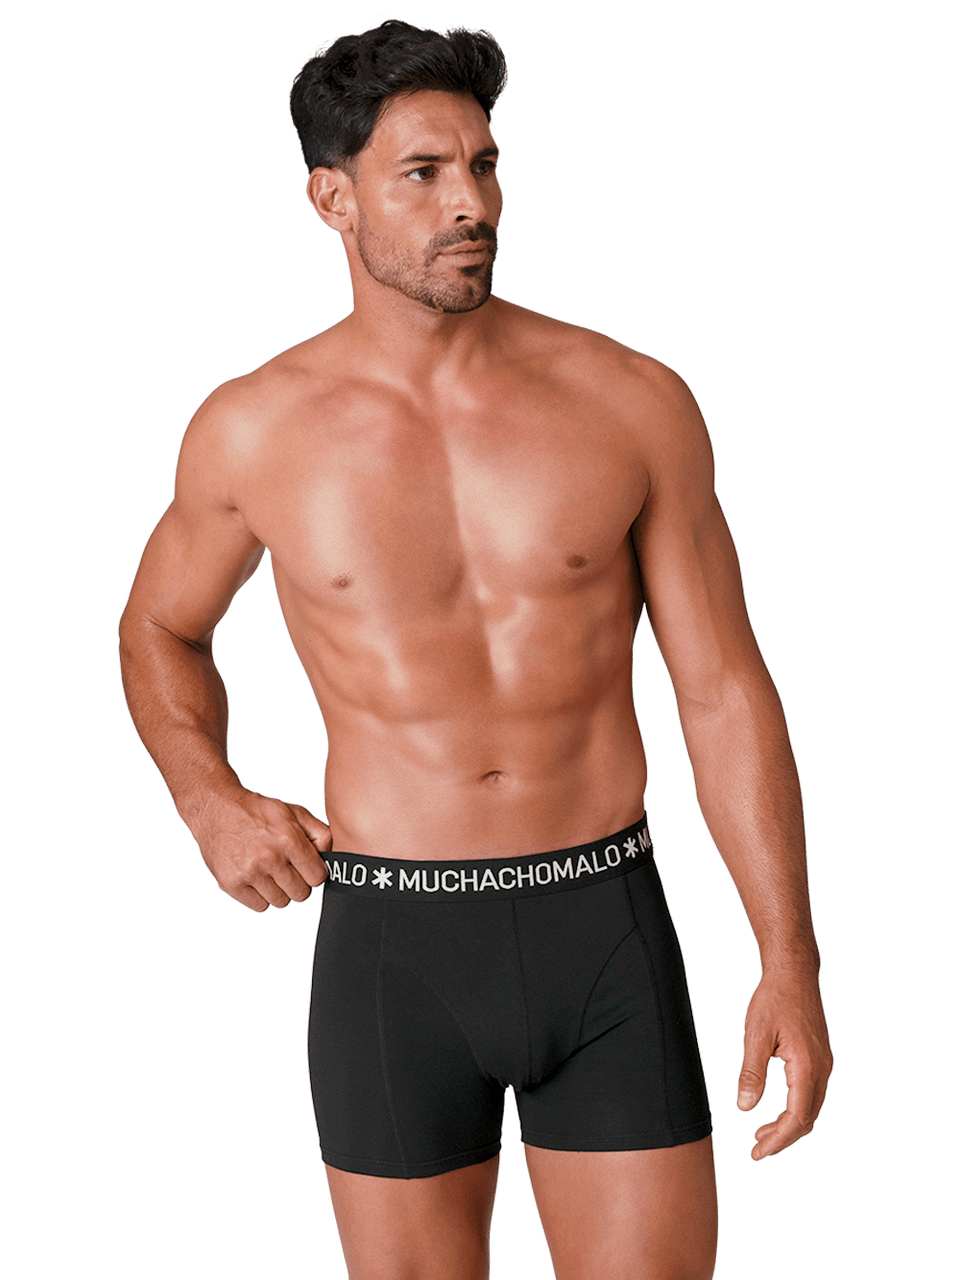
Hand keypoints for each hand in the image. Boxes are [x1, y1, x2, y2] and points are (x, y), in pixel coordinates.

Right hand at [192, 788, 330, 912]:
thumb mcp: (294, 812)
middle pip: (301, 894)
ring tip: (269, 872)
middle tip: (287, 869)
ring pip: (281, 902)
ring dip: (279, 890)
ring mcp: (249, 872)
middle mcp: (269, 857)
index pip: (317, 877)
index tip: (306, 867)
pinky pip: (260, 906)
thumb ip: (320, 834)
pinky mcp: (231, 884)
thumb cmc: (259, 812)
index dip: (314, 873)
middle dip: (298, 883)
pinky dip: (260, 896)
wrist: (216, 809)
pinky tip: (256, 878)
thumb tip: (329, 859)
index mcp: (289, 839)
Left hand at [736, 967, 832, 1159]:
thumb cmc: (774, 999)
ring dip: (788, 1124)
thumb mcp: (756, 1034)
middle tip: (756, 1149)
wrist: (794, 973)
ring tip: (761, 1133)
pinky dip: (795, 1108)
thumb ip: (751, 1072)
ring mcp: (824, 1063)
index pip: (797, 1118)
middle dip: (783, 1138)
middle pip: (807, 1118)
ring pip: (811, 1107)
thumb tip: (744, 1108)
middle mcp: (822, 1069)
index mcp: (807, 1067)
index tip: (757, 1153)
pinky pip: (811, 1094)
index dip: (778, 1140)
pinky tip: (775, 1109)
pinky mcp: (819, 1057)